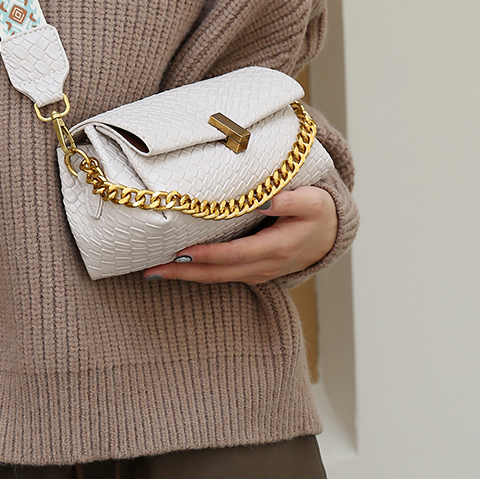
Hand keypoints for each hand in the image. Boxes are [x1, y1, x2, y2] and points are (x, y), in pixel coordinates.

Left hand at [143, 186, 337, 284]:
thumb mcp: (313, 201)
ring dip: (185, 277)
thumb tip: (263, 199)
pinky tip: (176, 268)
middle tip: (150, 269)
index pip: (235, 255)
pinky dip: (196, 274)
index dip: (207, 255)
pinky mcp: (251, 273)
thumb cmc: (318, 213)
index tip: (180, 252)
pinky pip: (221, 276)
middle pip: (218, 273)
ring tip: (153, 270)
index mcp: (277, 248)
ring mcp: (257, 273)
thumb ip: (288, 200)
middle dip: (183, 273)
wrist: (329, 237)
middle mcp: (264, 267)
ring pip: (216, 279)